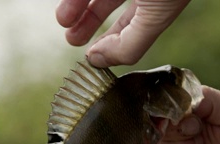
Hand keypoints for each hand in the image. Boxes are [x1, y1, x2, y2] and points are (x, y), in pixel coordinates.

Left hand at [56, 0, 190, 66]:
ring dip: (77, 3)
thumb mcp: (156, 14)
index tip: (92, 54)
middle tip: (70, 38)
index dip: (112, 41)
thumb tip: (98, 60)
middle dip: (89, 21)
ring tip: (63, 19)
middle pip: (110, 2)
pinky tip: (69, 4)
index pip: (132, 25)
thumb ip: (130, 44)